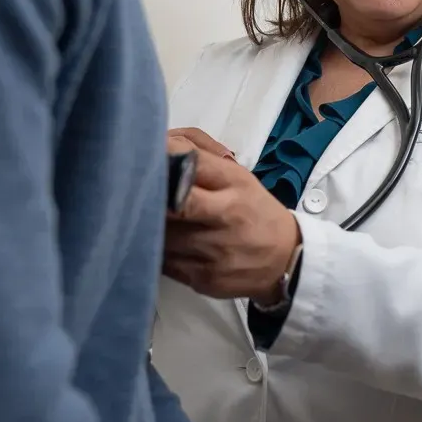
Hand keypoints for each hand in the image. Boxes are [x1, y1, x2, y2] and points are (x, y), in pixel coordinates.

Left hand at [164, 127, 298, 303]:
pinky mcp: (204, 278)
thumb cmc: (252, 210)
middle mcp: (228, 214)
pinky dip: (159, 251)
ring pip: (164, 235)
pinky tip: (164, 244)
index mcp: (235, 182)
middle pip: (178, 203)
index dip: (164, 160)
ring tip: (149, 220)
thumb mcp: (236, 176)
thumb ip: (200, 155)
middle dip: (155, 198)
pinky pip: (165, 262)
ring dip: (151, 227)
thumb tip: (159, 143)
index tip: (147, 162)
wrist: (284, 257)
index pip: (192, 163)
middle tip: (137, 194)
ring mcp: (216, 250)